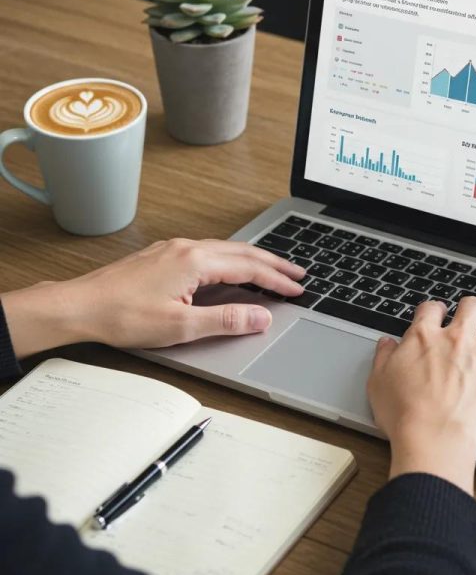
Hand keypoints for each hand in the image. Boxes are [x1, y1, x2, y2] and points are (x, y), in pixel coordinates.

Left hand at [1, 238, 304, 356]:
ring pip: (226, 249)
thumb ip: (226, 320)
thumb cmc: (122, 316)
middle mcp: (187, 248)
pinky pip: (209, 250)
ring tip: (272, 269)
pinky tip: (232, 267)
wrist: (79, 306)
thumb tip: (261, 317)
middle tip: (297, 273)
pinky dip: (232, 258)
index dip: (277, 281)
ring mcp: (174, 249)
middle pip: (242, 252)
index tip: (297, 290)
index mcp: (196, 262)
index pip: (249, 269)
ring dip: (253, 259)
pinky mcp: (163, 255)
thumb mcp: (181, 326)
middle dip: (273, 263)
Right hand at [367, 297, 475, 494]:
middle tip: (472, 312)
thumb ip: (384, 357)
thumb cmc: (404, 415)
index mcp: (424, 337)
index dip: (434, 309)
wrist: (433, 439)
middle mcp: (456, 338)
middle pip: (471, 306)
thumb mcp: (378, 382)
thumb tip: (387, 344)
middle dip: (471, 307)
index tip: (436, 314)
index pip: (431, 309)